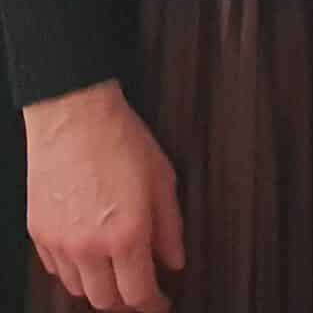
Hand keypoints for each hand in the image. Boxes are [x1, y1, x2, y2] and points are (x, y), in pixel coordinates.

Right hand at [24, 81, 183, 311]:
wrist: (73, 117)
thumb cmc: (121, 140)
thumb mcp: (163, 179)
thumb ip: (170, 226)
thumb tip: (175, 260)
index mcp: (126, 234)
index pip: (139, 292)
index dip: (154, 304)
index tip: (162, 303)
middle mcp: (89, 246)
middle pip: (106, 300)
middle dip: (126, 299)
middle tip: (141, 287)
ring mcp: (60, 243)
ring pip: (79, 289)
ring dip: (99, 286)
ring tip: (116, 270)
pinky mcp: (38, 234)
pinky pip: (57, 269)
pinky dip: (75, 270)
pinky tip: (89, 255)